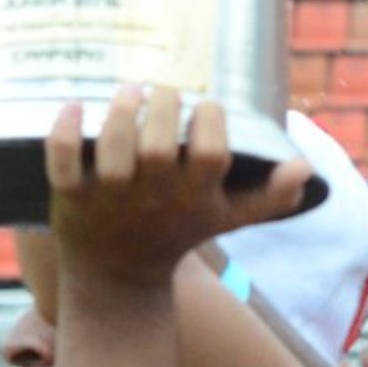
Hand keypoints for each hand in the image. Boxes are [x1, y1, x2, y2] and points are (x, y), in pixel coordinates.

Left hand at [45, 85, 311, 288]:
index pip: (209, 153)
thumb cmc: (179, 234)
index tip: (206, 108)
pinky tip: (73, 104)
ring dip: (120, 110)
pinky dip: (63, 129)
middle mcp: (153, 195)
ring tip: (129, 90)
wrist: (118, 276)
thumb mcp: (227, 219)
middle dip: (162, 107)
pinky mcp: (72, 194)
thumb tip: (306, 168)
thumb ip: (270, 197)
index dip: (210, 122)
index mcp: (194, 197)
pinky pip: (61, 159)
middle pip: (157, 146)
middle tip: (164, 92)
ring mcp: (110, 196)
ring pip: (112, 147)